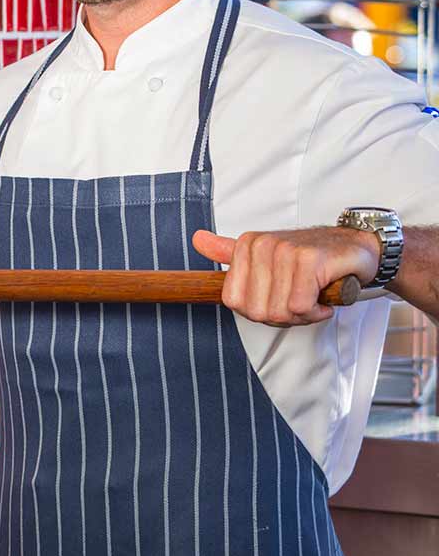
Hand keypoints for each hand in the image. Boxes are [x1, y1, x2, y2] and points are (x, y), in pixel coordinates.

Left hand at [192, 227, 378, 326]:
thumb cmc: (312, 259)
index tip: (280, 300)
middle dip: (282, 316)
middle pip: (256, 311)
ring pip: (279, 311)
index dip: (259, 312)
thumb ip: (231, 253)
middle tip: (302, 301)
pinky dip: (316, 311)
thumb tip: (197, 239)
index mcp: (246, 246)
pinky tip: (325, 295)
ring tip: (314, 296)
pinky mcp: (309, 259)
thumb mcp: (267, 256)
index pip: (234, 302)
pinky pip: (300, 306)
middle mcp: (261, 245)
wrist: (357, 247)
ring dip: (303, 314)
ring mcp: (284, 250)